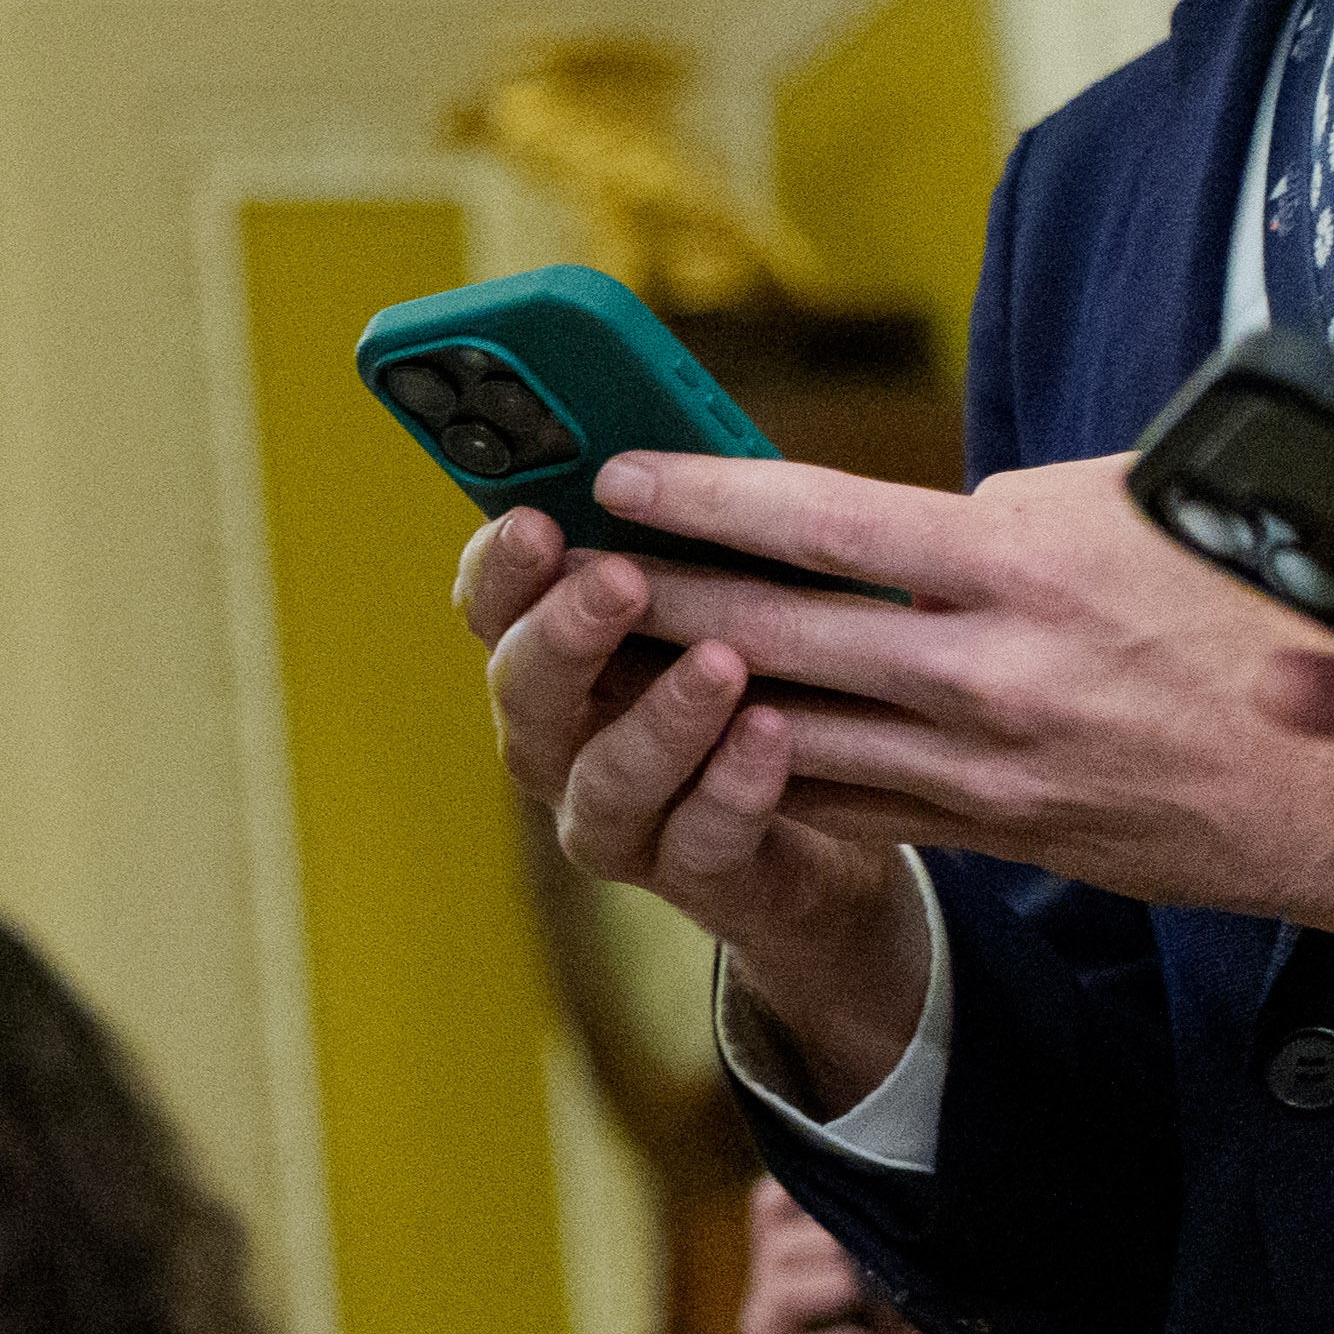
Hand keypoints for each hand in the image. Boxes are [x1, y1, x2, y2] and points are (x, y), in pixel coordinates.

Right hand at [453, 502, 937, 1095]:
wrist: (844, 822)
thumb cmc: (776, 675)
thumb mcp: (735, 592)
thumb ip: (700, 540)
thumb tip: (703, 457)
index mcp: (553, 654)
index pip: (490, 604)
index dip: (500, 564)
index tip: (534, 517)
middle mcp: (559, 739)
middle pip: (522, 690)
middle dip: (563, 631)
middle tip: (616, 578)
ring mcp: (616, 817)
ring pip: (606, 777)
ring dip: (660, 717)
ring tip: (722, 661)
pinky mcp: (694, 875)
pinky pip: (702, 839)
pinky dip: (735, 785)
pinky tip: (775, 734)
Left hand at [588, 452, 1333, 934]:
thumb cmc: (1252, 615)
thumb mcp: (1134, 516)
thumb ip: (1008, 508)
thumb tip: (917, 503)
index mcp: (1017, 565)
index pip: (819, 518)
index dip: (701, 493)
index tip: (612, 473)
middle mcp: (982, 667)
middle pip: (769, 625)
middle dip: (647, 592)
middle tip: (554, 562)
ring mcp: (979, 761)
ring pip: (784, 720)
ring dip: (675, 689)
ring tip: (587, 650)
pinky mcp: (986, 828)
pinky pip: (840, 793)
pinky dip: (754, 761)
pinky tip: (686, 737)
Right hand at [733, 1183, 927, 1333]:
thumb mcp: (900, 1328)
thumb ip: (905, 1284)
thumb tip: (970, 1233)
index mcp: (790, 1284)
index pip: (771, 1208)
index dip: (809, 1188)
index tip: (870, 1185)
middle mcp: (769, 1313)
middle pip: (777, 1245)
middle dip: (833, 1237)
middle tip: (889, 1243)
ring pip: (776, 1298)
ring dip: (830, 1286)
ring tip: (872, 1290)